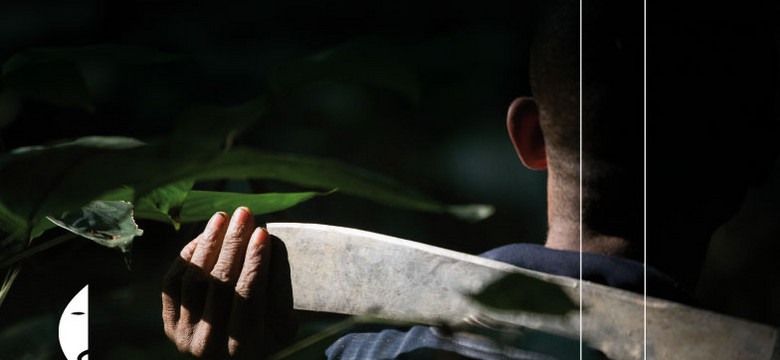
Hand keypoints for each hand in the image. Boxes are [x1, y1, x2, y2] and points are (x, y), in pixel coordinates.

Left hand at [162, 207, 296, 358]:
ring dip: (209, 243)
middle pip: (219, 283)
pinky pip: (173, 283)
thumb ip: (281, 290)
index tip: (263, 231)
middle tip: (244, 213)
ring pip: (194, 279)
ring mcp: (185, 335)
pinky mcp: (170, 324)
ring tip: (222, 217)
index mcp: (244, 347)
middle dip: (233, 243)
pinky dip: (188, 257)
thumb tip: (273, 244)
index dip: (255, 260)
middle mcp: (210, 345)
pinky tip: (204, 237)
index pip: (248, 294)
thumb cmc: (269, 337)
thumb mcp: (285, 325)